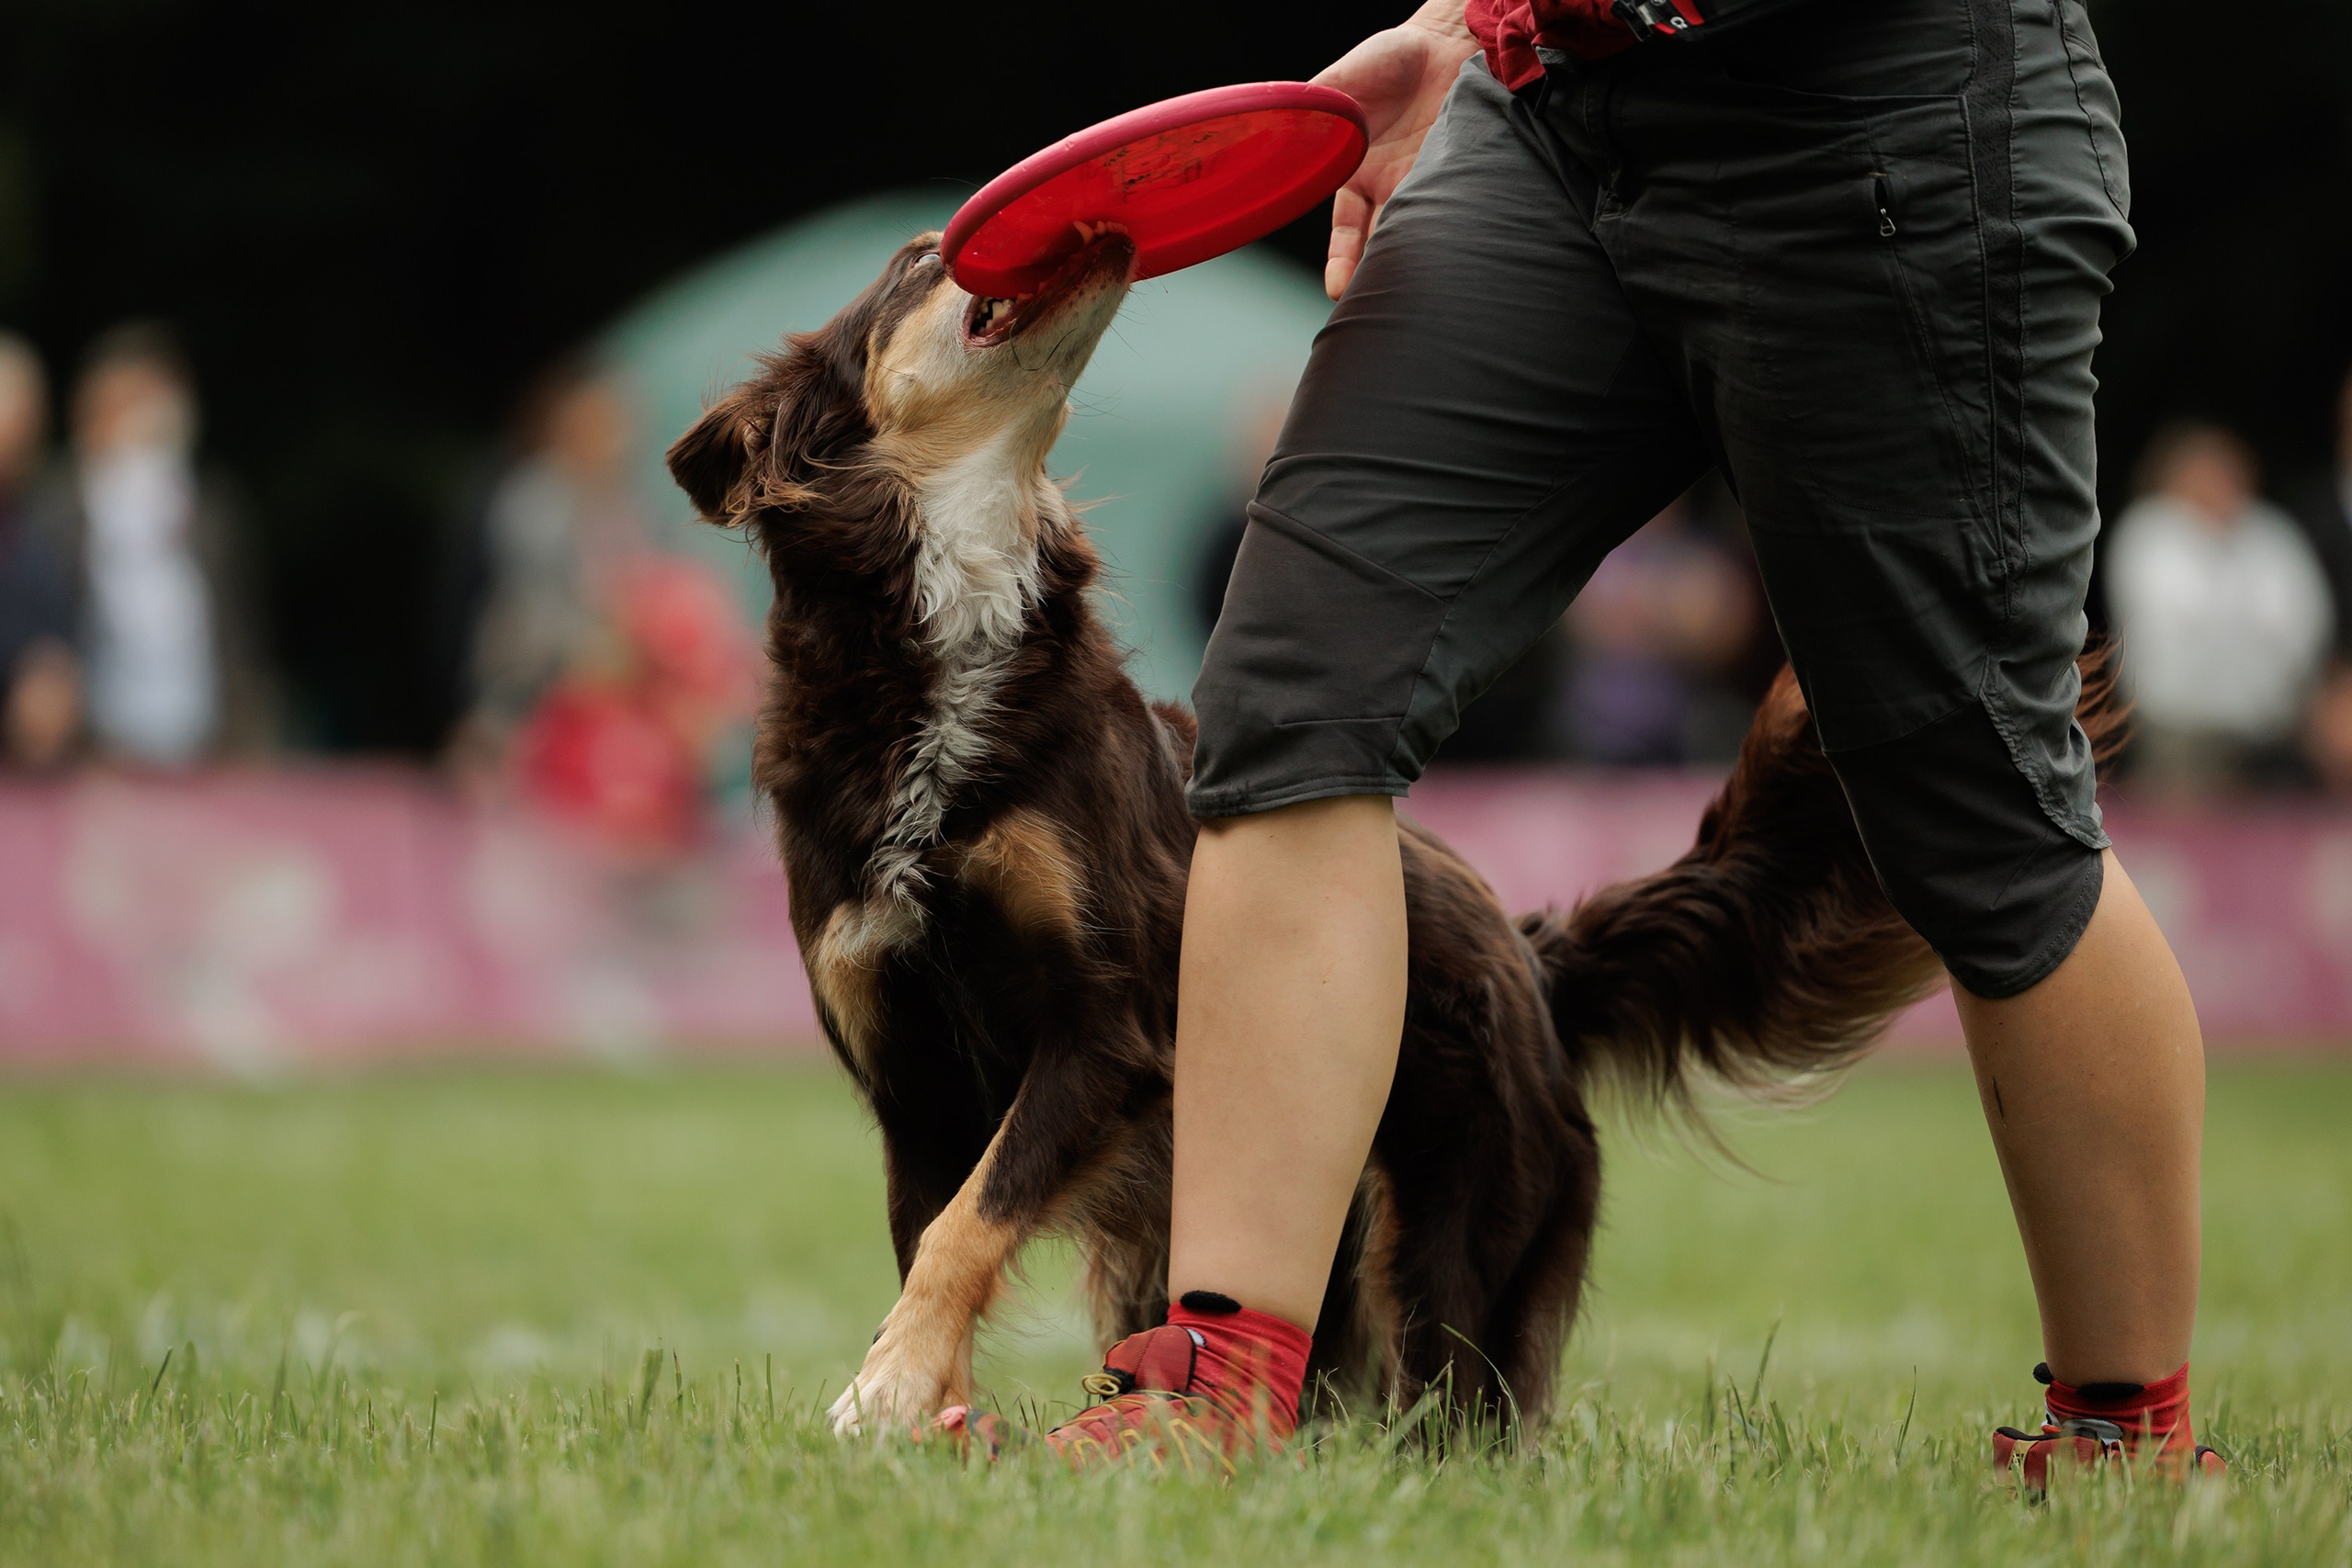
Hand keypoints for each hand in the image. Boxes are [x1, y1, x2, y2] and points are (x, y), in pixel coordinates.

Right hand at [1313, 4, 1480, 299]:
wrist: (1446, 39)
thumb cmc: (1389, 57)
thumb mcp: (1335, 85)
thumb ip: (1306, 116)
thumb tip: (1266, 139)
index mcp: (1354, 172)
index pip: (1347, 230)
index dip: (1342, 259)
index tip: (1337, 287)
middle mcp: (1390, 185)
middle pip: (1382, 241)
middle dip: (1378, 274)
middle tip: (1374, 303)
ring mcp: (1426, 180)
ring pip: (1415, 232)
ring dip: (1410, 260)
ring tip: (1405, 287)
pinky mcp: (1459, 173)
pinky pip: (1448, 211)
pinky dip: (1443, 231)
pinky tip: (1439, 251)